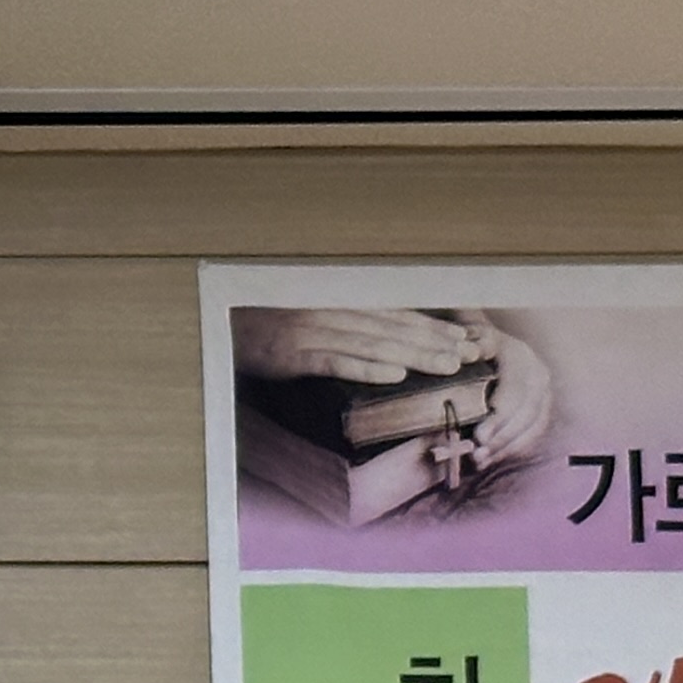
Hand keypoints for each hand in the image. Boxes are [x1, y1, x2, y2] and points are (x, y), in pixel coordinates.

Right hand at [231, 306, 481, 386]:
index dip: (432, 326)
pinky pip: (335, 363)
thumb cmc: (259, 331)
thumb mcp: (304, 325)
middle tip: (470, 354)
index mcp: (337, 306)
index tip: (465, 338)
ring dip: (414, 355)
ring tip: (447, 366)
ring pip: (373, 345)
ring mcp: (311, 334)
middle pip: (392, 328)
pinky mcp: (292, 356)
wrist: (213, 331)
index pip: (395, 316)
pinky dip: (366, 369)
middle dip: (434, 341)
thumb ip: (341, 331)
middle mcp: (330, 314)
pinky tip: (394, 376)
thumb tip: (381, 348)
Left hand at [452, 314, 553, 471]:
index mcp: (517, 354)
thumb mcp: (465, 342)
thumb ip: (471, 349)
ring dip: (507, 447)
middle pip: (527, 411)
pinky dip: (514, 449)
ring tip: (480, 461)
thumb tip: (469, 355)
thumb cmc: (467, 347)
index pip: (515, 389)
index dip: (499, 416)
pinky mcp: (542, 407)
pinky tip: (492, 458)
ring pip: (534, 424)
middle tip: (477, 456)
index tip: (480, 437)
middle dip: (502, 437)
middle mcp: (536, 371)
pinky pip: (535, 432)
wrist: (484, 346)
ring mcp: (542, 390)